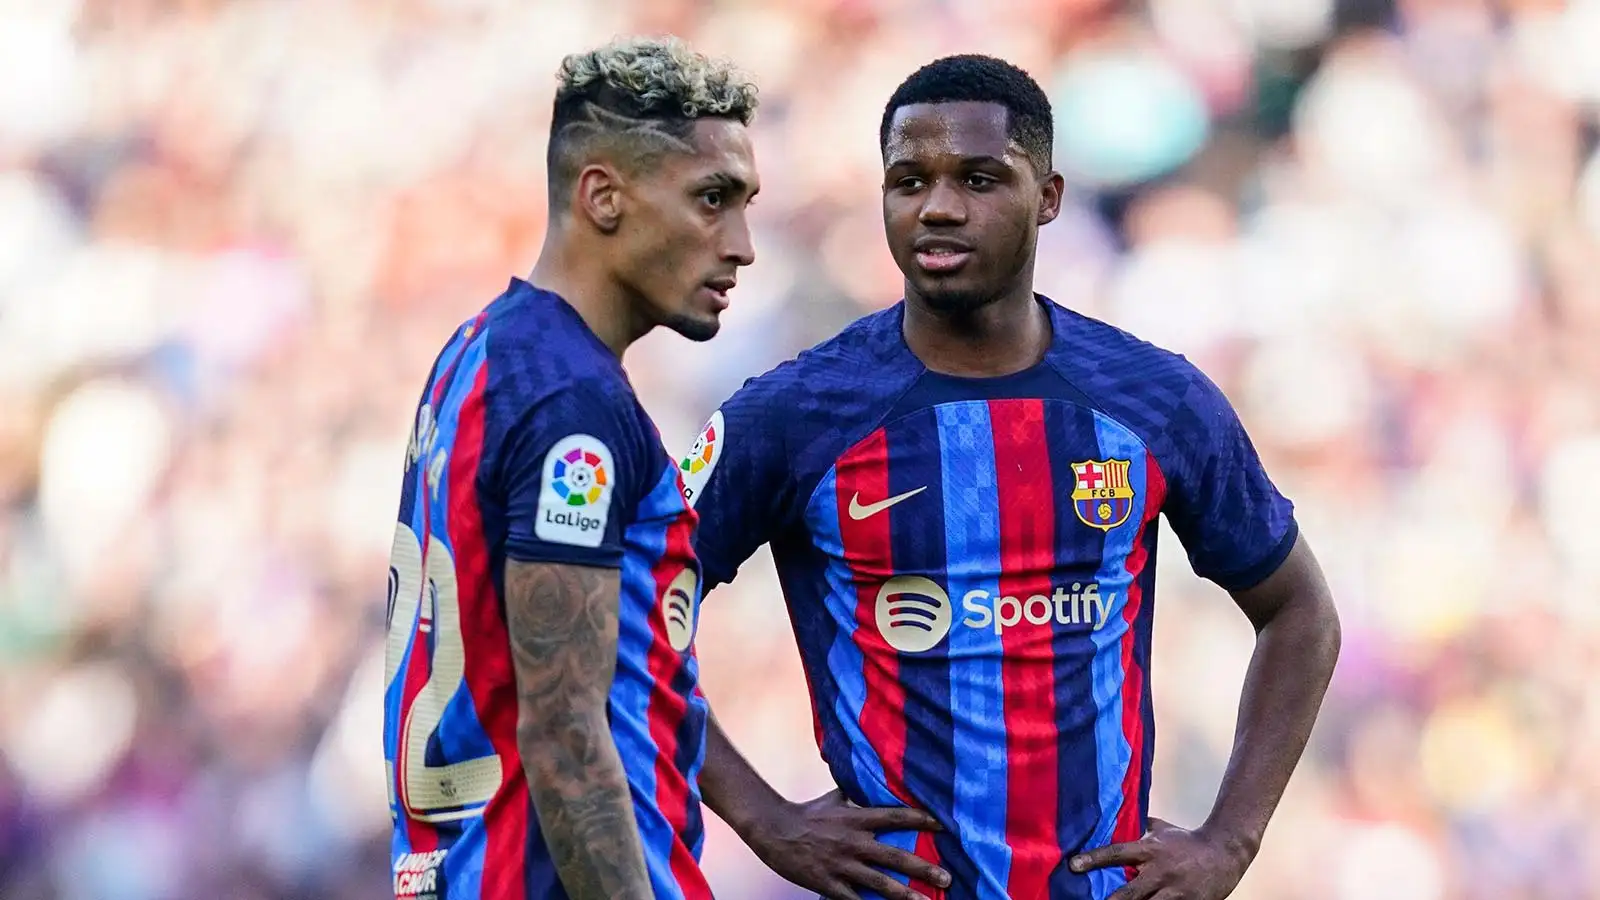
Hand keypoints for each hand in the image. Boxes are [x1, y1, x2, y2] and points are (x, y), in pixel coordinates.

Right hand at [740, 788, 951, 899]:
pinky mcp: (829, 884)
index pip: (896, 816)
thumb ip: (855, 792)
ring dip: (905, 895)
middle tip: (946, 879)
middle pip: (896, 856)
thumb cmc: (806, 813)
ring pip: (880, 883)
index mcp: (857, 818)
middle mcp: (854, 841)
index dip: (922, 819)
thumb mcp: (833, 798)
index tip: (943, 825)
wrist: (773, 830)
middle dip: (924, 868)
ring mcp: (842, 865)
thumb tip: (870, 777)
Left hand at [1069, 818, 1251, 899]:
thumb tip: (1117, 814)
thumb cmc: (1188, 840)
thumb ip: (1140, 825)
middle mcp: (1160, 872)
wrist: (1226, 852)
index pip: (1116, 853)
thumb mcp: (1163, 829)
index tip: (1073, 865)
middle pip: (1129, 893)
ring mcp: (1175, 892)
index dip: (1093, 859)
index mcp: (1151, 850)